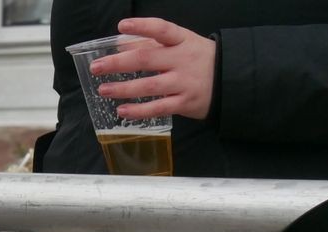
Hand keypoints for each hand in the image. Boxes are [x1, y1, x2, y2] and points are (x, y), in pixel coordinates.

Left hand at [91, 18, 215, 119]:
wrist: (230, 80)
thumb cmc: (198, 60)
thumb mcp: (181, 45)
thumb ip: (152, 43)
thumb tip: (121, 45)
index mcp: (182, 40)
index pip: (162, 29)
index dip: (142, 26)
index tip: (122, 25)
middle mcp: (183, 59)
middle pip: (147, 58)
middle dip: (119, 63)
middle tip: (97, 67)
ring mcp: (184, 82)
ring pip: (150, 85)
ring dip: (123, 88)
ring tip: (103, 89)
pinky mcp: (185, 103)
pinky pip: (158, 107)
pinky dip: (139, 110)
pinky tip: (122, 111)